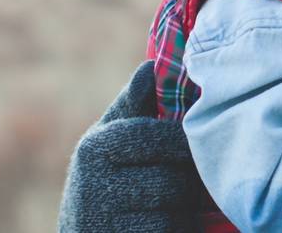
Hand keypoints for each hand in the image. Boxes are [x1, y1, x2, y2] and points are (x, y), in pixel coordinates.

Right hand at [58, 60, 200, 232]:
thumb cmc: (107, 181)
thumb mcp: (112, 141)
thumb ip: (135, 106)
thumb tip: (150, 65)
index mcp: (95, 148)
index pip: (160, 137)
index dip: (182, 144)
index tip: (188, 147)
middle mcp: (93, 185)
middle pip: (174, 178)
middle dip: (184, 182)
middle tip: (178, 183)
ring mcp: (104, 221)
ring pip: (175, 209)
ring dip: (182, 210)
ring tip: (164, 207)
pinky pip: (169, 231)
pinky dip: (174, 230)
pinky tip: (157, 227)